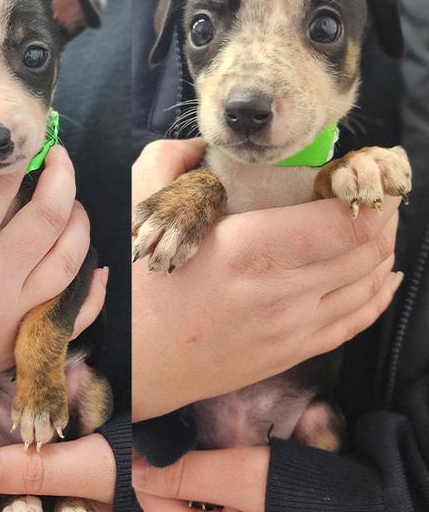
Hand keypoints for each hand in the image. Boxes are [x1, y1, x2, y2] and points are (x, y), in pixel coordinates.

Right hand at [0, 148, 106, 415]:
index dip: (14, 156)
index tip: (17, 144)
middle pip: (50, 214)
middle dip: (61, 174)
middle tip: (56, 157)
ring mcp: (10, 316)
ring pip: (72, 257)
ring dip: (79, 219)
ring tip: (70, 202)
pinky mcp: (17, 342)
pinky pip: (75, 312)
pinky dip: (93, 286)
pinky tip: (92, 262)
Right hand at [132, 139, 401, 419]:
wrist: (129, 365)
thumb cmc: (132, 290)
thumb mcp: (137, 212)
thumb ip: (168, 162)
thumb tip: (204, 145)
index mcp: (245, 249)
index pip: (341, 221)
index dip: (364, 193)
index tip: (359, 172)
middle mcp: (278, 292)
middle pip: (366, 249)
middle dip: (382, 216)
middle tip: (373, 192)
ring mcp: (290, 328)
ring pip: (368, 283)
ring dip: (383, 249)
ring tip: (377, 225)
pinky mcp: (291, 353)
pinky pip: (357, 321)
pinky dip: (378, 293)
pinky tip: (382, 274)